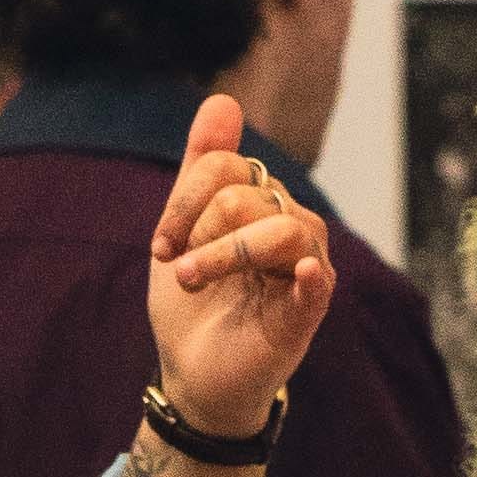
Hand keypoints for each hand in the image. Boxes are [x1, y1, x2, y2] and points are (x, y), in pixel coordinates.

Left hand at [144, 86, 331, 433]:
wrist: (194, 377)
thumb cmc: (194, 306)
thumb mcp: (183, 232)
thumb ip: (200, 170)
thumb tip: (221, 99)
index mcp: (263, 203)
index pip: (231, 166)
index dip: (186, 200)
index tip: (160, 244)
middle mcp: (292, 226)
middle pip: (244, 196)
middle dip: (197, 230)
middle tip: (178, 271)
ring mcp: (304, 268)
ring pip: (278, 228)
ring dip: (223, 254)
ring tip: (193, 281)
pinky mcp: (308, 311)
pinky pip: (316, 280)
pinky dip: (307, 272)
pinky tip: (297, 272)